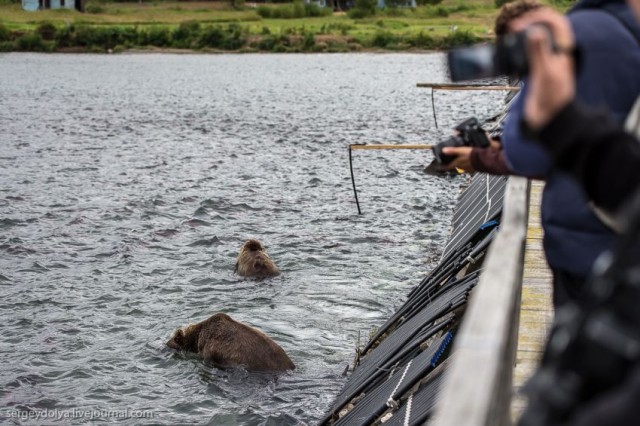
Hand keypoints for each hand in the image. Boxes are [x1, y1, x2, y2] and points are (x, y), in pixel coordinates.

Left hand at [441, 146, 474, 171]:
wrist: (483, 159)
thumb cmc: (472, 155)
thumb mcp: (460, 150)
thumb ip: (452, 150)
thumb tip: (443, 150)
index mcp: (457, 163)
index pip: (448, 167)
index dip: (444, 167)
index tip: (440, 167)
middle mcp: (462, 167)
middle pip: (455, 167)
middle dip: (453, 164)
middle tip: (452, 162)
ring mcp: (468, 168)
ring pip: (462, 167)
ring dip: (461, 164)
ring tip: (461, 160)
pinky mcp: (474, 168)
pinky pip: (469, 167)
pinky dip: (468, 165)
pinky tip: (470, 161)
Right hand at [510, 8, 575, 129]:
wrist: (549, 120)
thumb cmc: (553, 98)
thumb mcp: (546, 72)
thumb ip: (540, 51)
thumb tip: (534, 32)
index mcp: (562, 50)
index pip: (555, 23)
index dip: (539, 18)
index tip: (521, 25)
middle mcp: (554, 54)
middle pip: (544, 29)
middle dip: (529, 24)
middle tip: (513, 28)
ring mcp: (544, 62)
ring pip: (535, 41)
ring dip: (522, 37)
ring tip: (510, 37)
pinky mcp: (535, 72)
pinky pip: (527, 55)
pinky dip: (518, 51)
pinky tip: (510, 55)